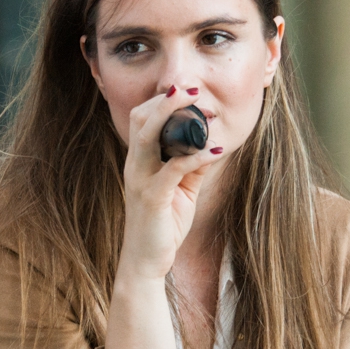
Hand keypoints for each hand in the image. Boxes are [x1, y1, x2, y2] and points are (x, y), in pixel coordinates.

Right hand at [118, 87, 222, 278]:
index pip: (140, 119)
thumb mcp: (181, 190)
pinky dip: (196, 156)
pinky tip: (215, 150)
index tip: (186, 89)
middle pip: (139, 119)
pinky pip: (173, 169)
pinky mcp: (152, 198)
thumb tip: (210, 144)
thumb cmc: (162, 225)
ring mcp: (139, 180)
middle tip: (191, 87)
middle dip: (164, 100)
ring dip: (172, 115)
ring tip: (196, 102)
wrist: (145, 261)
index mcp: (138, 161)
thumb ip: (191, 166)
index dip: (160, 101)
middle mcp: (134, 166)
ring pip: (148, 136)